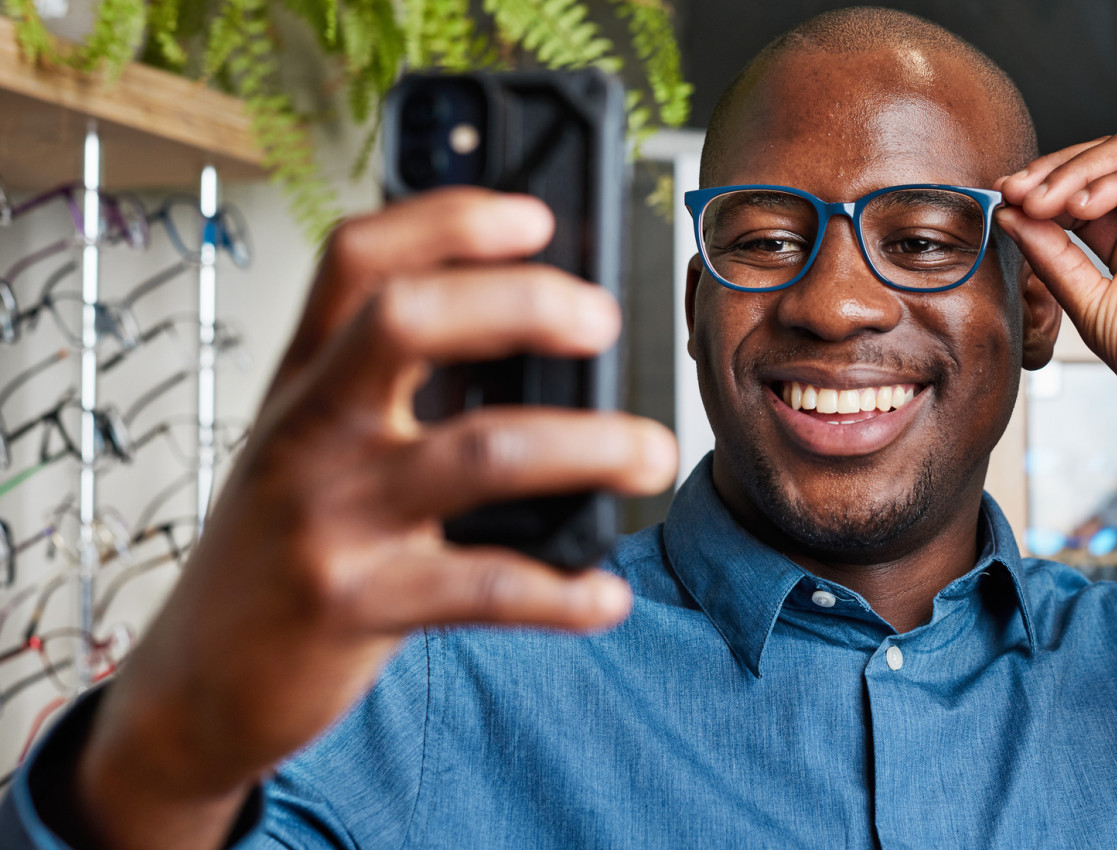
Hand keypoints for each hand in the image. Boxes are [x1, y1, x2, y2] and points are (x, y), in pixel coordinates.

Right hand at [70, 188, 677, 849]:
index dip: (449, 218)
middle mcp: (309, 430)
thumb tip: (533, 344)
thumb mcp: (309, 449)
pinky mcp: (356, 605)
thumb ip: (389, 394)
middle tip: (604, 322)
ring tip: (652, 454)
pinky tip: (606, 596)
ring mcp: (329, 517)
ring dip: (592, 446)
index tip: (534, 215)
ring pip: (481, 454)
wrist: (194, 685)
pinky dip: (564, 591)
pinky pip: (486, 588)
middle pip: (410, 319)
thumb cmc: (280, 551)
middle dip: (523, 302)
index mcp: (302, 380)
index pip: (360, 257)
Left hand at [995, 132, 1116, 488]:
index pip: (1079, 194)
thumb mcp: (1092, 304)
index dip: (1040, 191)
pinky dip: (1115, 180)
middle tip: (1016, 192)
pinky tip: (1084, 205)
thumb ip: (1053, 256)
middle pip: (1100, 164)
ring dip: (1076, 172)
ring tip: (1041, 200)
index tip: (1003, 200)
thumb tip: (1010, 214)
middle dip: (1051, 173)